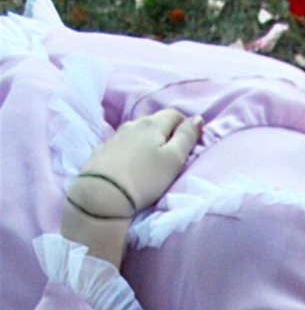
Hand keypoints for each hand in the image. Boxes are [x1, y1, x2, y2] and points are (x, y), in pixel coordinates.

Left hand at [71, 108, 202, 217]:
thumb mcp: (174, 159)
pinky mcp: (103, 150)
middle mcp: (133, 124)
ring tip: (152, 158)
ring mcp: (115, 136)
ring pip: (137, 132)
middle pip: (154, 121)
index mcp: (153, 124)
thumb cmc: (145, 178)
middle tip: (173, 153)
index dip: (185, 125)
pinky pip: (122, 143)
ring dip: (148, 140)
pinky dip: (131, 149)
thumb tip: (197, 119)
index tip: (190, 142)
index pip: (174, 114)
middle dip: (166, 132)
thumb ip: (187, 138)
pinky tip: (131, 162)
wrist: (104, 194)